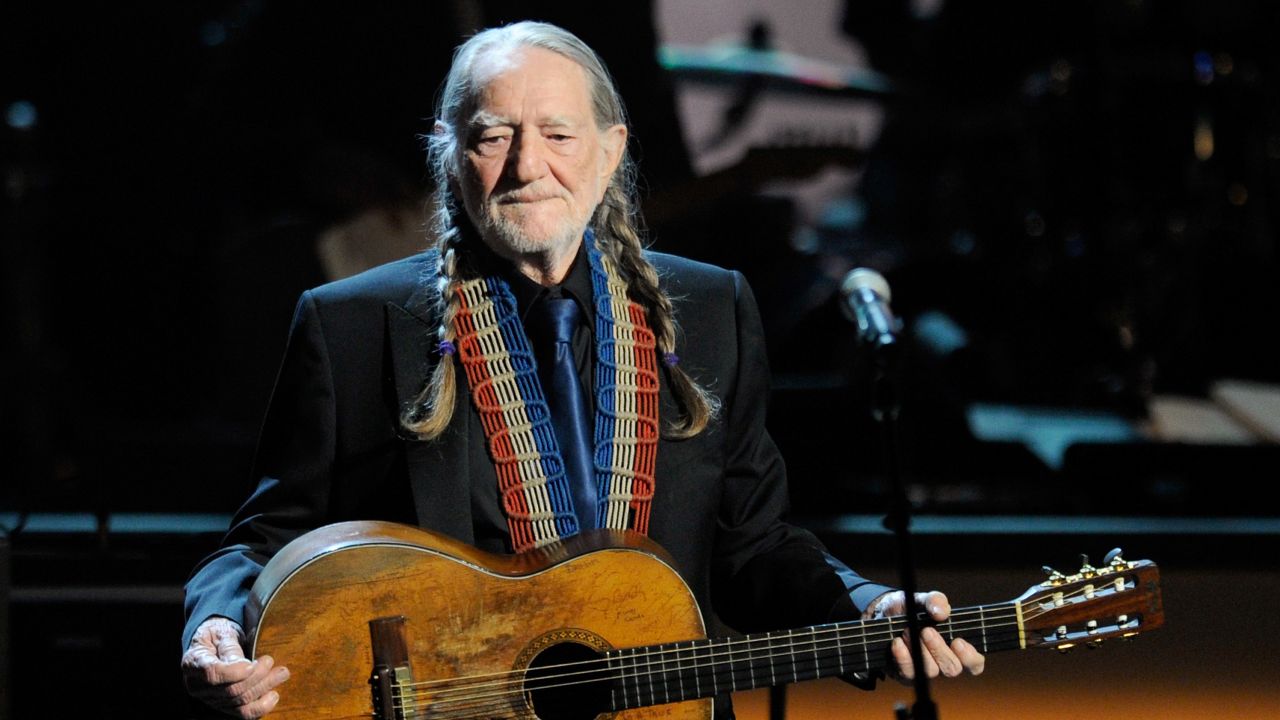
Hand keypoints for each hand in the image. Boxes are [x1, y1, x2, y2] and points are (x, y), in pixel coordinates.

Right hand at [181, 617, 289, 718]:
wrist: (214, 642)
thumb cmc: (218, 634)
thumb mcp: (221, 632)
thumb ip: (230, 648)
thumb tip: (244, 666)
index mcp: (193, 663)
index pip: (211, 673)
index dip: (233, 672)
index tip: (252, 664)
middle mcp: (197, 686)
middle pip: (229, 690)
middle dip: (256, 677)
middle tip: (270, 661)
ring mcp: (210, 699)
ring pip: (239, 702)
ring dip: (263, 688)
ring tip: (281, 673)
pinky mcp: (224, 706)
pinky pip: (243, 713)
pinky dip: (260, 707)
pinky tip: (274, 695)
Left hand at [865, 590, 985, 681]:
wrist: (883, 614)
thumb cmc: (911, 609)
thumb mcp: (923, 599)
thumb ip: (935, 601)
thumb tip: (941, 612)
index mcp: (956, 648)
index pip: (974, 663)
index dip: (970, 657)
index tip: (958, 641)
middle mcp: (943, 663)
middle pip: (952, 669)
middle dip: (939, 650)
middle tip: (926, 631)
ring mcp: (924, 671)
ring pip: (930, 671)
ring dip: (919, 650)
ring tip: (907, 631)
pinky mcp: (905, 674)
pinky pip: (908, 674)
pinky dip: (903, 657)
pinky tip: (897, 643)